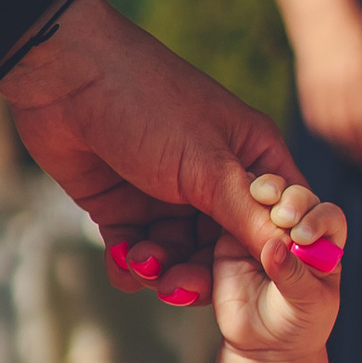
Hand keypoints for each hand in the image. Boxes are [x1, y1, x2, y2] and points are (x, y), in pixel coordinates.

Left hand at [0, 0, 307, 308]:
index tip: (253, 286)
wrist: (63, 76)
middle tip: (177, 285)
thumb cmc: (147, 102)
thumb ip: (248, 217)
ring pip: (180, 258)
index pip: (278, 222)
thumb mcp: (206, 165)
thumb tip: (298, 258)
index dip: (270, 257)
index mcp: (250, 158)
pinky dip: (131, 266)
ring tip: (142, 262)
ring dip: (162, 270)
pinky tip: (123, 262)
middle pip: (225, 251)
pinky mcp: (124, 208)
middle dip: (203, 273)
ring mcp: (168, 196)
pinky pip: (138, 254)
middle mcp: (214, 181)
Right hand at [211, 173, 346, 360]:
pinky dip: (228, 202)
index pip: (327, 216)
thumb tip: (273, 247)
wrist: (262, 344)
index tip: (303, 236)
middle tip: (282, 216)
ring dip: (261, 191)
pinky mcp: (230, 234)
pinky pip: (228, 209)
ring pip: (262, 195)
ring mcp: (260, 226)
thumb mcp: (305, 302)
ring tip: (258, 202)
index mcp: (323, 240)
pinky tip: (226, 206)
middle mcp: (294, 227)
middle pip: (295, 197)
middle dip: (291, 200)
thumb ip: (292, 274)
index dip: (317, 217)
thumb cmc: (296, 322)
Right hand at [294, 11, 361, 163]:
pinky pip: (314, 113)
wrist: (321, 11)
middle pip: (350, 123)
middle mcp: (340, 78)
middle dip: (360, 146)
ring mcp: (321, 82)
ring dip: (343, 143)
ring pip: (331, 122)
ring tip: (353, 155)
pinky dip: (324, 128)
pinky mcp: (307, 83)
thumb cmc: (354, 31)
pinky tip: (331, 136)